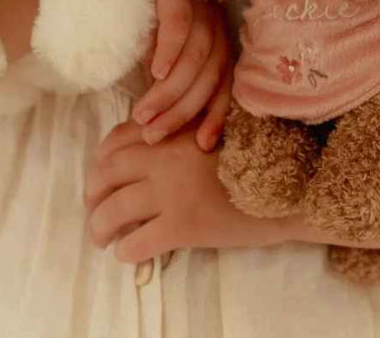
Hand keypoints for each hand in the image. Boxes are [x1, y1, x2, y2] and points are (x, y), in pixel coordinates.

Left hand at [84, 119, 281, 263]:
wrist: (287, 185)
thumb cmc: (254, 154)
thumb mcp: (212, 128)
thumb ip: (180, 130)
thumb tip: (144, 144)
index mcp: (172, 129)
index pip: (116, 140)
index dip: (101, 159)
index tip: (101, 173)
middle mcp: (164, 156)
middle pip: (105, 174)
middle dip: (92, 193)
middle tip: (93, 207)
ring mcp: (171, 191)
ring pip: (113, 210)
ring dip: (99, 226)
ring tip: (102, 237)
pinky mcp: (183, 226)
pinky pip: (137, 241)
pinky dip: (125, 250)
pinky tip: (127, 253)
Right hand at [130, 0, 232, 149]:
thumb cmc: (130, 6)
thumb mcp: (152, 46)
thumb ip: (166, 75)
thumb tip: (166, 120)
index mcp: (213, 30)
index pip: (225, 78)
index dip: (218, 113)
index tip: (202, 145)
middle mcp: (213, 12)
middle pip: (211, 71)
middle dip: (184, 110)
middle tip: (154, 135)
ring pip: (197, 53)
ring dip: (171, 90)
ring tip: (145, 114)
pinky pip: (179, 20)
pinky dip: (170, 51)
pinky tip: (154, 72)